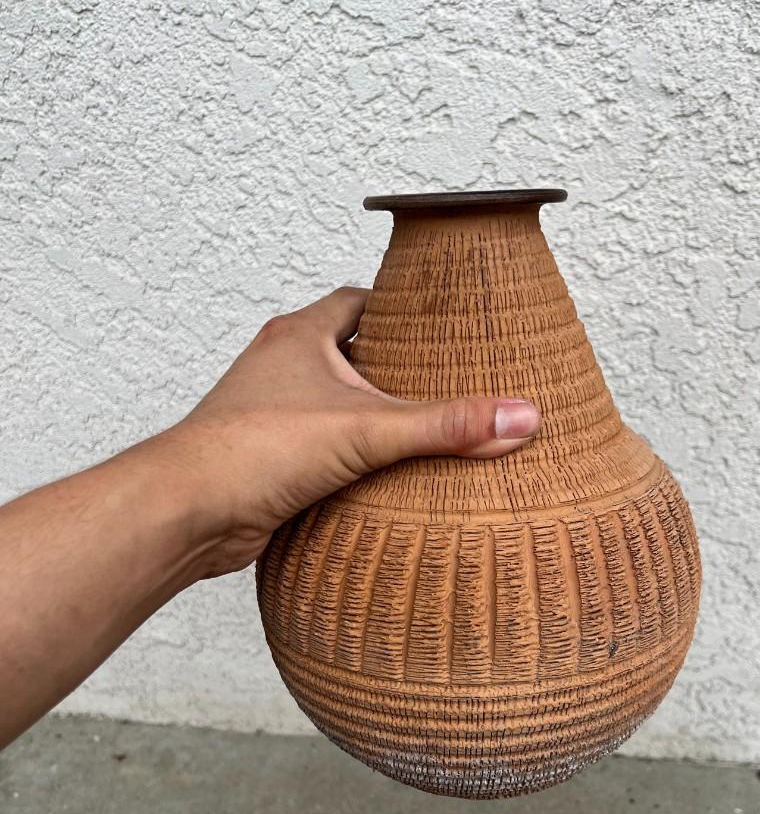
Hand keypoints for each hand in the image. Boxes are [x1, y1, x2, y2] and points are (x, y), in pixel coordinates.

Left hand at [159, 287, 541, 574]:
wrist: (186, 513)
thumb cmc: (251, 450)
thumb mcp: (366, 429)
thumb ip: (445, 424)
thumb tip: (520, 417)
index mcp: (301, 336)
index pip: (358, 300)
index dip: (401, 308)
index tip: (442, 322)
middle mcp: (282, 367)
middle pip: (350, 354)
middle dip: (395, 368)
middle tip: (449, 380)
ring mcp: (271, 414)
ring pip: (334, 405)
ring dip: (372, 417)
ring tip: (429, 430)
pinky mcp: (269, 461)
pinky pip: (321, 449)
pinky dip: (351, 459)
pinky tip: (386, 479)